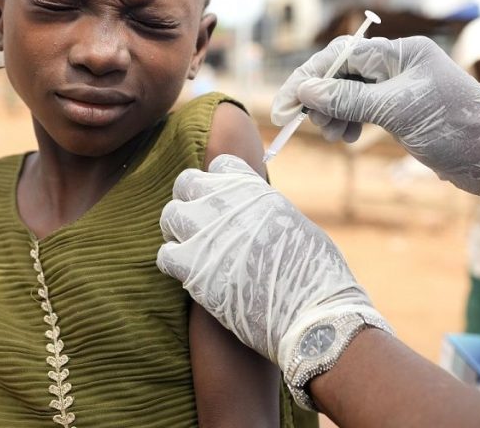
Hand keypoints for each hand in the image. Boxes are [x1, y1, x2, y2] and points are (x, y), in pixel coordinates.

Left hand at [157, 155, 387, 391]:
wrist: (312, 312)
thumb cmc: (315, 274)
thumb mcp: (294, 223)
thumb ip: (265, 211)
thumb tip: (252, 216)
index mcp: (256, 190)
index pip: (219, 166)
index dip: (218, 184)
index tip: (222, 202)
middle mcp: (227, 204)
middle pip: (186, 184)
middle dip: (189, 201)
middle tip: (198, 225)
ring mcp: (207, 233)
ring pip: (170, 216)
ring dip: (177, 231)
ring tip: (191, 249)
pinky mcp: (193, 267)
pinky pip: (165, 255)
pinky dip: (172, 262)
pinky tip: (187, 272)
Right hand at [272, 35, 479, 216]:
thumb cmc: (454, 128)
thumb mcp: (396, 112)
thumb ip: (348, 98)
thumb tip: (305, 90)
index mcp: (402, 52)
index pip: (342, 55)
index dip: (309, 77)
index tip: (285, 103)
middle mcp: (399, 64)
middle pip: (342, 73)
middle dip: (322, 98)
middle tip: (313, 124)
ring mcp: (400, 86)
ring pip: (350, 92)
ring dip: (334, 113)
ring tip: (336, 135)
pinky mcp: (402, 108)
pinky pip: (362, 108)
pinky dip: (350, 121)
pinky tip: (349, 136)